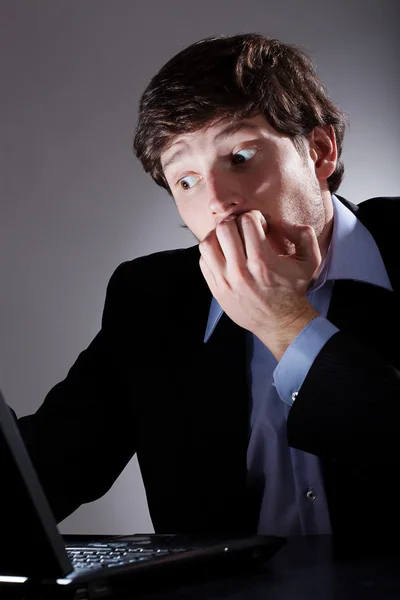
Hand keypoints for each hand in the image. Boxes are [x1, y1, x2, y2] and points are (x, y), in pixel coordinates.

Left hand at [199, 210, 320, 359]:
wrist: (280, 322)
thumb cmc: (293, 290)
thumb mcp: (310, 261)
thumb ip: (304, 234)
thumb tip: (281, 222)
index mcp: (262, 262)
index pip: (247, 221)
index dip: (254, 218)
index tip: (259, 226)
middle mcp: (240, 271)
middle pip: (224, 228)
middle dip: (235, 223)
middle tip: (243, 230)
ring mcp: (225, 281)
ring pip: (207, 243)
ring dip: (218, 236)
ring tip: (230, 240)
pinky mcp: (216, 289)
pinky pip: (203, 260)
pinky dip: (212, 252)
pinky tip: (224, 255)